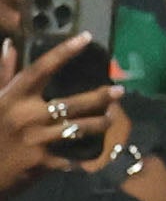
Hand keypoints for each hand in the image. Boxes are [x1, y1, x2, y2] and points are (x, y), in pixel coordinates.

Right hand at [0, 42, 116, 196]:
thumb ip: (4, 74)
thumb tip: (9, 45)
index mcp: (12, 97)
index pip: (40, 69)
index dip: (63, 52)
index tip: (85, 38)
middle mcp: (24, 115)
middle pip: (71, 103)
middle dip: (99, 97)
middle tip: (119, 92)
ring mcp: (34, 139)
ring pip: (77, 129)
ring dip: (99, 125)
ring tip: (111, 120)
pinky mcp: (40, 162)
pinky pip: (70, 157)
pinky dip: (82, 157)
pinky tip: (94, 154)